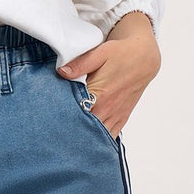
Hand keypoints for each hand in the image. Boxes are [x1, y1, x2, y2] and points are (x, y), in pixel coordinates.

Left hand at [57, 14, 160, 138]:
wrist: (144, 58)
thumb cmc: (121, 53)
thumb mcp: (100, 53)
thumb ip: (80, 64)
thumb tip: (61, 72)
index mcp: (100, 94)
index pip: (76, 112)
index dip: (62, 116)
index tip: (49, 117)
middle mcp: (107, 109)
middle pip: (84, 127)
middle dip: (69, 128)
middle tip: (53, 130)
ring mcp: (115, 115)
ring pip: (96, 135)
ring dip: (83, 135)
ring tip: (67, 137)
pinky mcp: (121, 118)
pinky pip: (109, 135)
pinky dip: (98, 140)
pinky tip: (87, 140)